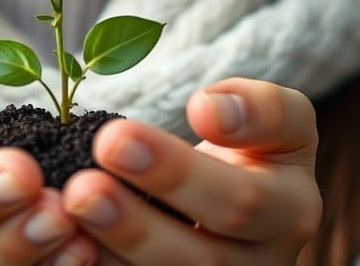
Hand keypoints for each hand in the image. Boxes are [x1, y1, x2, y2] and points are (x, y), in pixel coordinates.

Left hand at [61, 78, 321, 264]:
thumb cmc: (250, 150)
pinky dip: (101, 262)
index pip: (253, 193)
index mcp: (290, 210)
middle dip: (156, 196)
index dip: (208, 164)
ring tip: (77, 197)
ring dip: (121, 238)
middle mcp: (262, 262)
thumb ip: (257, 108)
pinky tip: (69, 237)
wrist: (236, 206)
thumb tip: (209, 110)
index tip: (188, 111)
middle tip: (106, 148)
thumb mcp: (272, 120)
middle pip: (209, 245)